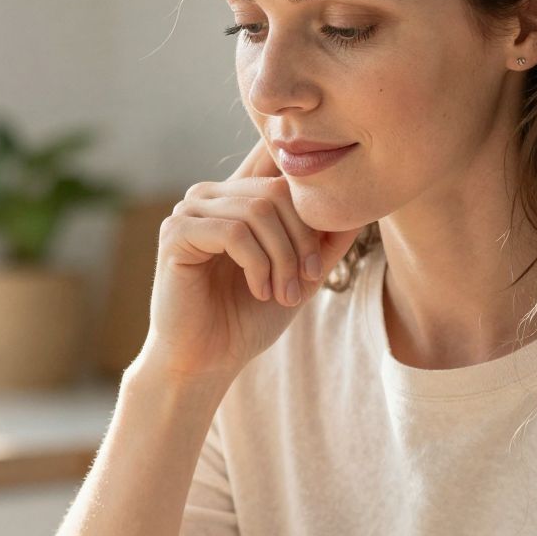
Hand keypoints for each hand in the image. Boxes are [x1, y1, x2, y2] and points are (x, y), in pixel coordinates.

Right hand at [137, 134, 360, 386]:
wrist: (207, 360)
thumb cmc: (248, 318)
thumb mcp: (300, 275)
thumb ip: (325, 242)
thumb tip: (362, 210)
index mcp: (236, 197)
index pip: (283, 175)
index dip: (311, 213)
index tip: (315, 266)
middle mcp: (209, 195)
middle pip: (276, 192)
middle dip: (301, 241)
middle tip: (306, 282)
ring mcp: (189, 210)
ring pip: (258, 211)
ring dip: (282, 258)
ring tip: (283, 295)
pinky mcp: (175, 233)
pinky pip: (233, 233)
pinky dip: (257, 265)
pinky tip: (258, 292)